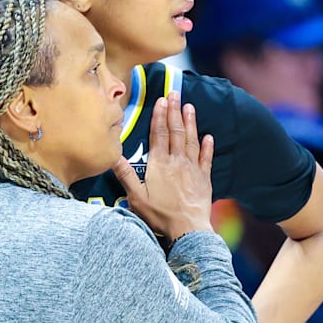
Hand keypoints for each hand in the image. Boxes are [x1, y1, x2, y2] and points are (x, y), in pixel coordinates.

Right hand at [113, 92, 214, 239]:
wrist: (188, 228)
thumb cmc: (160, 215)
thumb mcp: (136, 196)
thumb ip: (125, 174)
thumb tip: (113, 155)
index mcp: (159, 164)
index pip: (159, 134)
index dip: (159, 116)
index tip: (161, 100)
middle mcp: (177, 161)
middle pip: (176, 131)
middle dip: (174, 111)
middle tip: (175, 93)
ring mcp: (192, 169)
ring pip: (192, 140)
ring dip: (191, 122)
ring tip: (190, 106)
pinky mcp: (204, 179)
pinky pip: (206, 159)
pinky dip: (208, 147)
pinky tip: (209, 136)